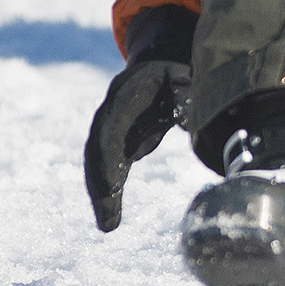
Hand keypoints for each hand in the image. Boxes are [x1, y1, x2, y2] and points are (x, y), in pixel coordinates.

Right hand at [84, 7, 194, 231]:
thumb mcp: (184, 75)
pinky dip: (109, 191)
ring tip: (107, 224)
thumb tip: (187, 117)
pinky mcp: (118, 141)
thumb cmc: (177, 70)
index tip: (111, 184)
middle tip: (106, 218)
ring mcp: (111, 128)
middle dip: (99, 184)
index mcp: (125, 94)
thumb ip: (185, 92)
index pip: (109, 128)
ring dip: (100, 194)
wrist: (159, 61)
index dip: (107, 155)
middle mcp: (110, 112)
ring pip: (97, 163)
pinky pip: (109, 168)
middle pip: (96, 150)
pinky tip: (111, 216)